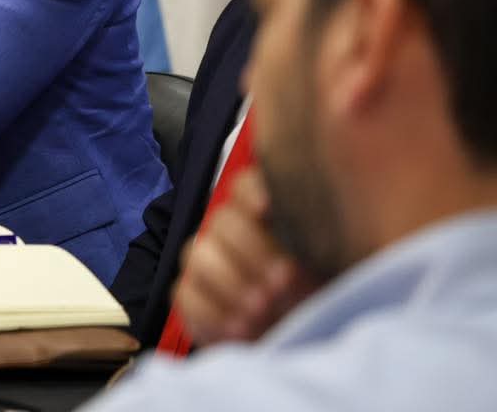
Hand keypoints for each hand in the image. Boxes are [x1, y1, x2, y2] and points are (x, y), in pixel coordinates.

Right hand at [171, 168, 315, 345]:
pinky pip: (186, 295)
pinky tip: (241, 330)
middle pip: (223, 222)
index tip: (267, 208)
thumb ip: (332, 237)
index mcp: (268, 218)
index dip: (252, 192)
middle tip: (282, 283)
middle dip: (251, 251)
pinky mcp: (193, 298)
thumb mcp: (343, 264)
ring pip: (197, 256)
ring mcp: (207, 265)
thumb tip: (329, 217)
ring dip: (230, 283)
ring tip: (263, 310)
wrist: (311, 341)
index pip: (246, 186)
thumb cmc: (330, 301)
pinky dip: (212, 313)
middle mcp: (232, 234)